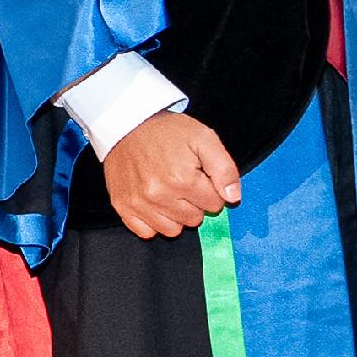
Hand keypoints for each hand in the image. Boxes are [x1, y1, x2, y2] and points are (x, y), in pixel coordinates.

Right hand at [102, 110, 242, 238]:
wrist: (126, 124)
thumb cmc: (166, 131)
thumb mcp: (204, 138)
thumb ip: (224, 168)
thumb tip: (232, 197)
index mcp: (182, 179)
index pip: (214, 204)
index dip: (210, 189)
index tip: (199, 176)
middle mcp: (159, 195)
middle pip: (194, 219)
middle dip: (194, 203)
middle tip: (183, 181)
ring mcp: (139, 203)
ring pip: (172, 230)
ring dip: (175, 215)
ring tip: (169, 193)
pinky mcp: (123, 206)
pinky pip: (146, 232)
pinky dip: (153, 222)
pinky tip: (154, 204)